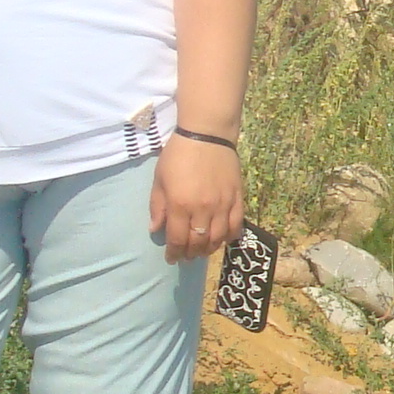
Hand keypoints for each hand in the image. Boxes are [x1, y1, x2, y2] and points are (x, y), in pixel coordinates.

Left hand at [151, 135, 243, 262]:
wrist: (206, 135)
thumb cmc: (177, 155)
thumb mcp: (159, 180)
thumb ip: (158, 207)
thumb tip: (156, 230)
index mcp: (180, 205)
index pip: (178, 239)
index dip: (174, 253)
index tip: (171, 258)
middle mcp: (203, 209)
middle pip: (199, 242)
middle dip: (190, 253)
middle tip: (185, 255)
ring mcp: (223, 205)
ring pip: (218, 238)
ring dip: (209, 249)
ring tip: (202, 249)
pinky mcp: (237, 199)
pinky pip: (236, 226)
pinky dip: (228, 237)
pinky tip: (221, 238)